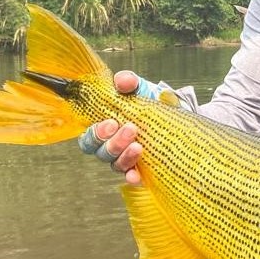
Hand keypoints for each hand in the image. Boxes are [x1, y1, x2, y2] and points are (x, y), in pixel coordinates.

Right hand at [78, 70, 145, 184]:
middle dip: (113, 143)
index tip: (111, 122)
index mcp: (103, 128)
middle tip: (130, 129)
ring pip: (115, 164)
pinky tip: (136, 175)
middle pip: (100, 152)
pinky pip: (132, 177)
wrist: (171, 113)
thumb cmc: (146, 101)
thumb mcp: (138, 88)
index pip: (88, 138)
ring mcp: (125, 159)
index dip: (95, 134)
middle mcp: (110, 146)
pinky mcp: (141, 169)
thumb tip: (123, 81)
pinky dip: (132, 177)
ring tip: (139, 146)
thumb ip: (128, 82)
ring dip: (125, 156)